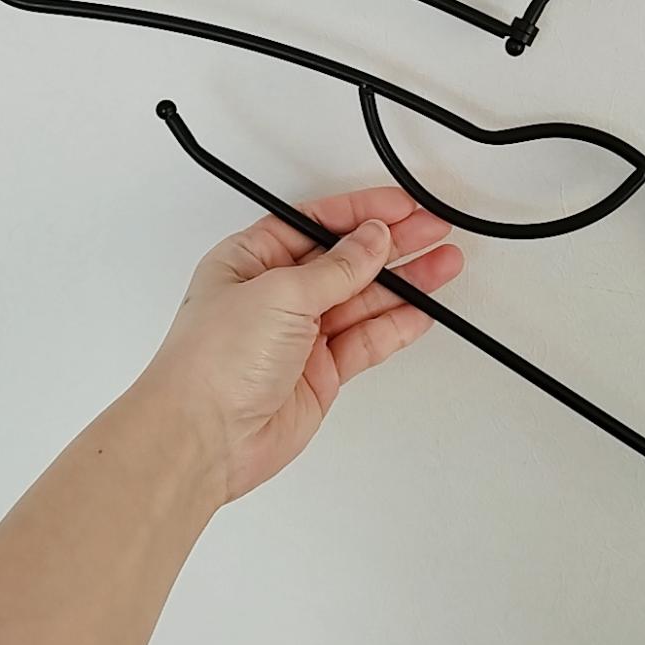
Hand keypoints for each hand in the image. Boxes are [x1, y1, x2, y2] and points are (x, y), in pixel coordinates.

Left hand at [142, 188, 463, 505]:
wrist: (202, 438)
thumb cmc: (211, 363)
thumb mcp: (280, 292)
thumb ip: (336, 267)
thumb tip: (371, 238)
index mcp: (252, 260)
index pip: (317, 224)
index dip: (361, 213)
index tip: (402, 207)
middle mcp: (275, 294)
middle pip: (346, 259)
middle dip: (392, 243)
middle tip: (434, 231)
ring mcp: (299, 334)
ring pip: (362, 299)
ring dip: (404, 283)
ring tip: (443, 265)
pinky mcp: (318, 372)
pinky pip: (366, 340)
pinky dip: (396, 325)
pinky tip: (421, 310)